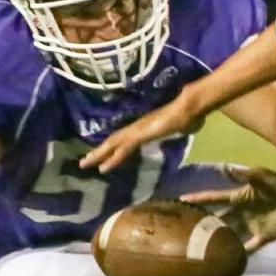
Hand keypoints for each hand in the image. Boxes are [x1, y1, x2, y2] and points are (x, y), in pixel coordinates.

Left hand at [79, 100, 204, 172]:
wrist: (189, 107)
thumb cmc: (190, 114)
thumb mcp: (185, 125)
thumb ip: (183, 126)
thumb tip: (191, 125)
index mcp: (146, 126)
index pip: (126, 138)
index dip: (115, 147)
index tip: (104, 156)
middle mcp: (138, 127)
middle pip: (114, 140)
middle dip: (99, 152)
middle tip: (84, 163)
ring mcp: (138, 130)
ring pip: (113, 144)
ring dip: (99, 155)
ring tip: (85, 164)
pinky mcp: (140, 135)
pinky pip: (122, 148)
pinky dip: (112, 158)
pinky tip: (103, 168)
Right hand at [182, 165, 275, 251]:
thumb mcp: (262, 177)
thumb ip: (244, 174)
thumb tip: (224, 166)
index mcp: (238, 197)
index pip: (214, 198)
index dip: (198, 199)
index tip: (180, 201)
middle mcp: (241, 213)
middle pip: (218, 220)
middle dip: (203, 225)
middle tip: (183, 234)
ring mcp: (250, 226)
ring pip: (230, 236)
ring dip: (218, 242)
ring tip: (200, 252)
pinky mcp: (263, 237)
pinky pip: (248, 248)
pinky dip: (239, 255)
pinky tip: (227, 264)